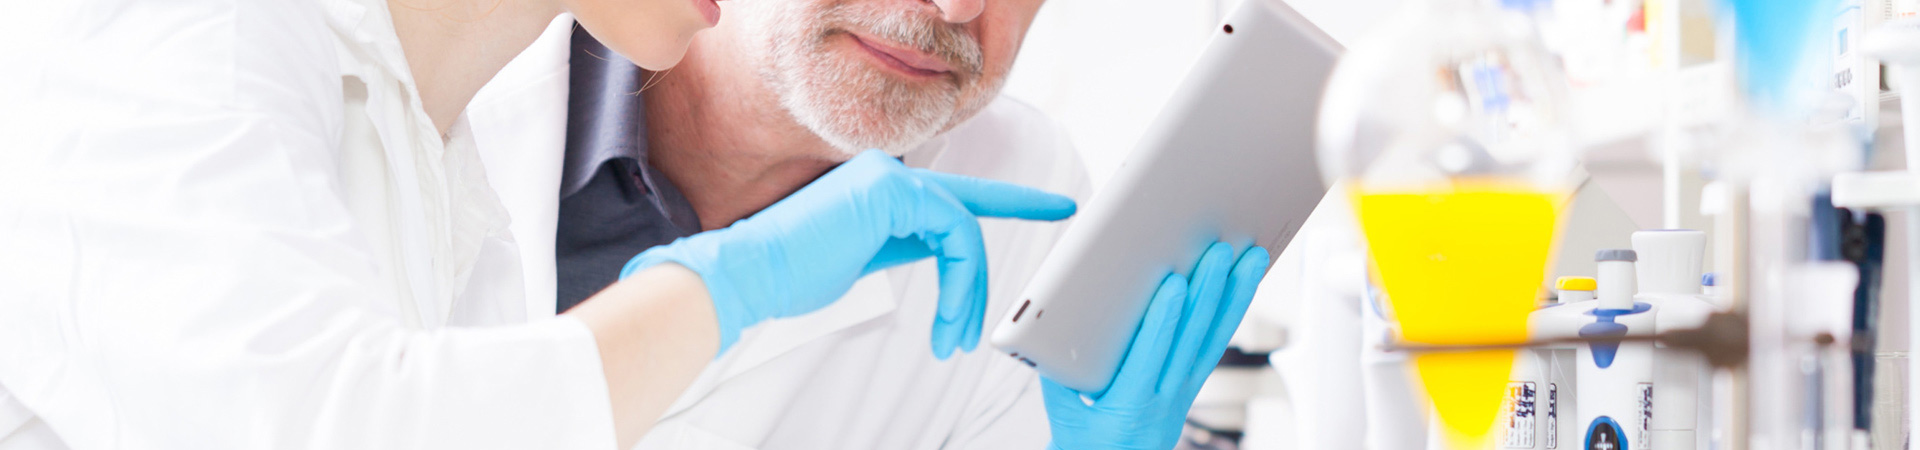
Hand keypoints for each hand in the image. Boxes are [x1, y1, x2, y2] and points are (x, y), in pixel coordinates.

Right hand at [620, 150, 1075, 357]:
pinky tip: (948, 318)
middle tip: (978, 329)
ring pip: (964, 231)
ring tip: (953, 338)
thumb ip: (904, 245)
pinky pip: (956, 234)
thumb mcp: (863, 258)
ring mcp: (893, 177)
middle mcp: (892, 174)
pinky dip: (962, 281)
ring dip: (968, 293)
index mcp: (884, 189)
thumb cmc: (794, 272)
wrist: (752, 274)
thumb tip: (942, 253)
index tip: (1056, 206)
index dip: (1012, 202)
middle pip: (966, 217)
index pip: (956, 196)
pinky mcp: (893, 191)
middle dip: (983, 274)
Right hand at [1042, 241, 1269, 449]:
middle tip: (1223, 252)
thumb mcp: (1062, 415)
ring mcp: (1183, 394)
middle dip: (1209, 292)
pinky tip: (1241, 286)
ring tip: (1252, 259)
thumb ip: (1058, 373)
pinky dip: (1229, 313)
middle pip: (1193, 339)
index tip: (1176, 281)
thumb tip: (1049, 326)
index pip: (1152, 354)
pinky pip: (1214, 347)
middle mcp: (1165, 400)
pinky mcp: (1189, 388)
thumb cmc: (1082, 446)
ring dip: (1234, 296)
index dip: (1165, 317)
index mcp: (1130, 406)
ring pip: (1213, 340)